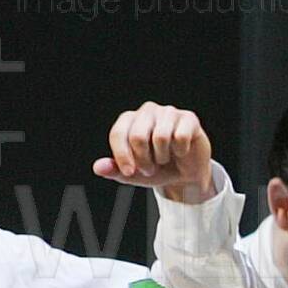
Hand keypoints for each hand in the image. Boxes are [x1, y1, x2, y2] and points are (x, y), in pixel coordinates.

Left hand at [92, 101, 217, 203]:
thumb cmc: (157, 170)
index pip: (118, 133)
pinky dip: (180, 151)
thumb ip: (115, 170)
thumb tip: (98, 168)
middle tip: (149, 168)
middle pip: (138, 136)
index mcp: (130, 120)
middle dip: (144, 160)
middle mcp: (148, 111)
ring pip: (161, 137)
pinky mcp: (189, 118)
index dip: (122, 156)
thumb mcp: (133, 174)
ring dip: (162, 157)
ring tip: (164, 160)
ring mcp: (169, 112)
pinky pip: (181, 136)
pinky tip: (181, 152)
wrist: (185, 176)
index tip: (129, 173)